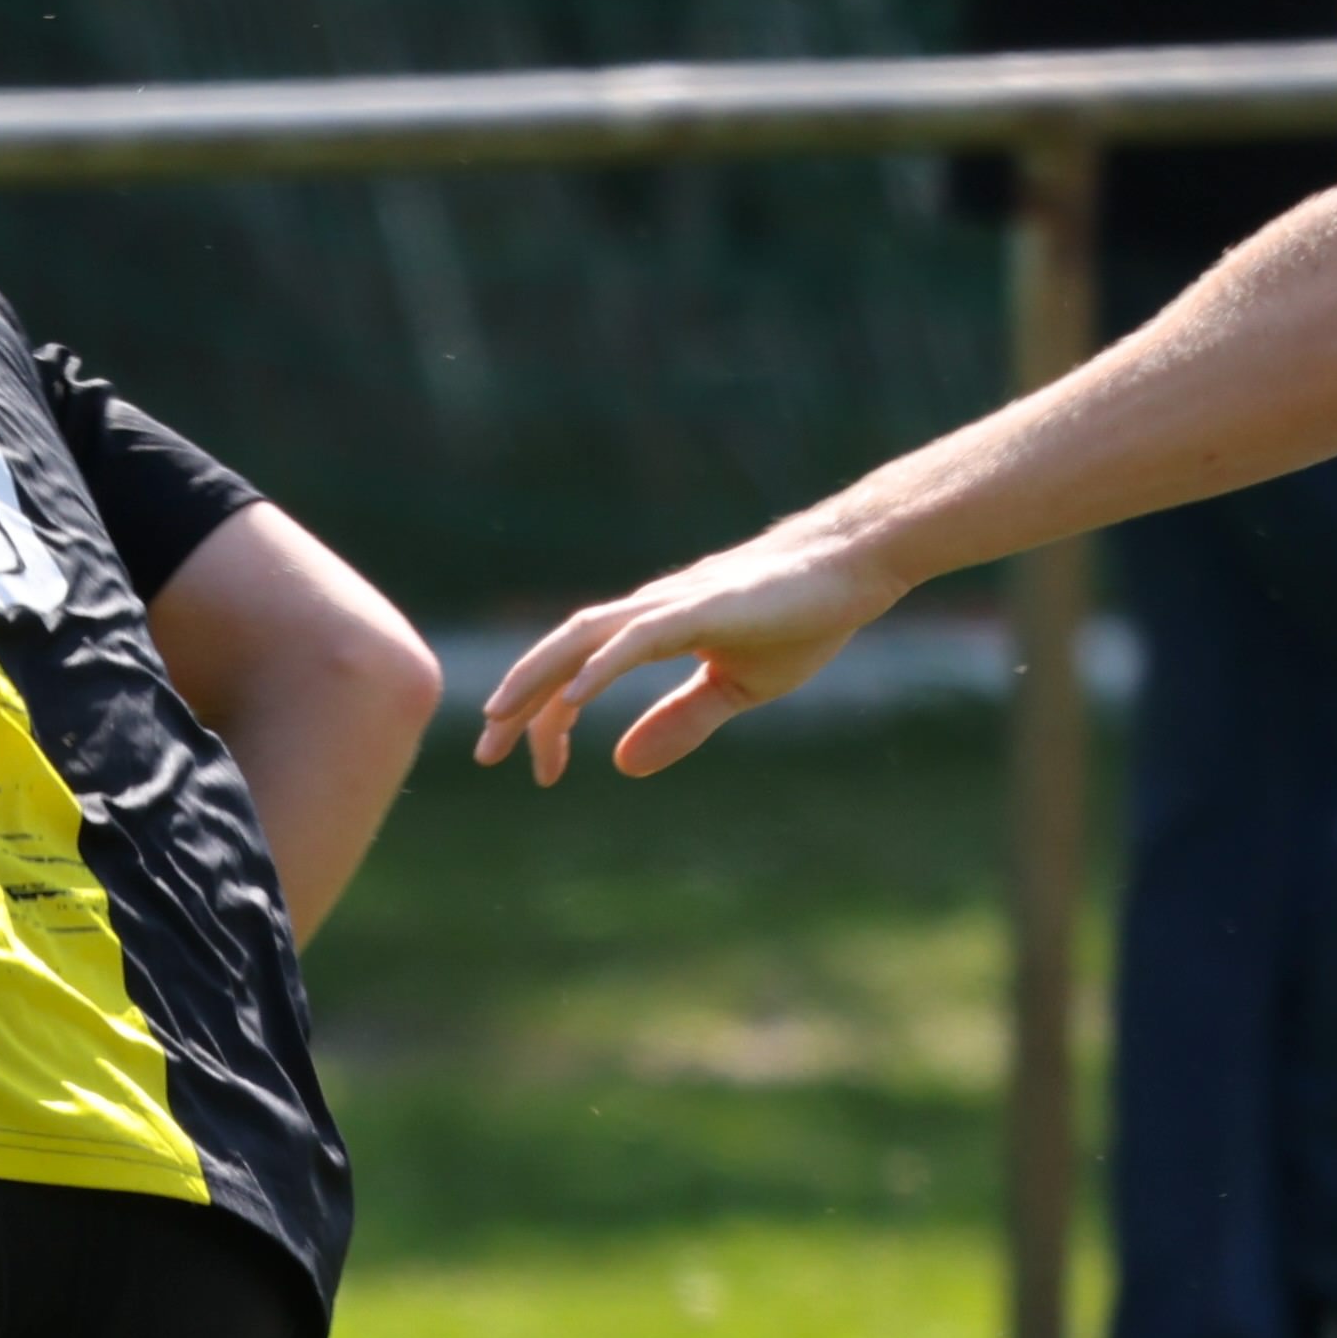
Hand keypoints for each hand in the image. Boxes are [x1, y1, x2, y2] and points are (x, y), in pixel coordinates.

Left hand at [473, 519, 903, 786]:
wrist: (854, 567)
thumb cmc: (801, 618)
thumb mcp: (735, 689)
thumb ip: (679, 722)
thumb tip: (622, 765)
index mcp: (652, 631)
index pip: (578, 673)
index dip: (548, 718)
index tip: (539, 770)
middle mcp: (648, 611)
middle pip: (562, 653)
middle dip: (518, 702)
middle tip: (482, 755)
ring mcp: (672, 603)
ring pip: (584, 637)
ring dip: (538, 679)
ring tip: (500, 719)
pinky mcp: (700, 606)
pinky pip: (636, 638)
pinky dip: (598, 666)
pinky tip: (571, 697)